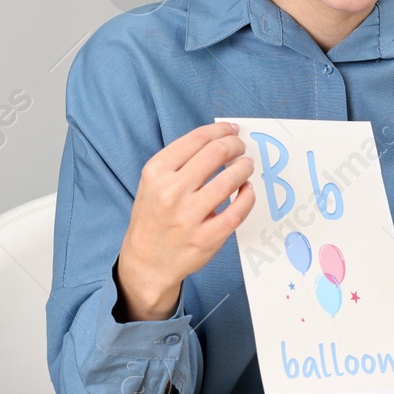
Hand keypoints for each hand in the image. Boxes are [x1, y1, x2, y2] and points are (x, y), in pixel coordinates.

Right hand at [116, 122, 255, 320]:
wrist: (146, 263)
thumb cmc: (153, 218)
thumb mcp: (152, 183)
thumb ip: (179, 162)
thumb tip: (217, 139)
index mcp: (156, 173)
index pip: (197, 139)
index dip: (221, 130)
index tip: (232, 130)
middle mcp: (171, 192)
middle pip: (216, 153)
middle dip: (235, 145)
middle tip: (241, 148)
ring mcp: (189, 217)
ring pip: (230, 180)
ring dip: (245, 168)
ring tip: (247, 167)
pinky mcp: (206, 238)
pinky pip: (237, 211)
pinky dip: (248, 196)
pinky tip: (246, 191)